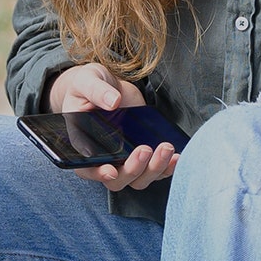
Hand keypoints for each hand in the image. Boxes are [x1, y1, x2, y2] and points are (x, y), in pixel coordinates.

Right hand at [47, 64, 180, 192]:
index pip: (86, 169)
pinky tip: (177, 156)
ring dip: (154, 169)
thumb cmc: (88, 85)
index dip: (98, 174)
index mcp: (83, 145)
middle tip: (145, 149)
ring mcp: (125, 158)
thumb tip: (112, 101)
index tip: (111, 171)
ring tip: (166, 148)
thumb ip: (96, 90)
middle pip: (118, 180)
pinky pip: (156, 170)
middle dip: (133, 169)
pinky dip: (168, 167)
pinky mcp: (143, 154)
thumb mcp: (87, 81)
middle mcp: (104, 158)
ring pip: (140, 178)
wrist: (106, 85)